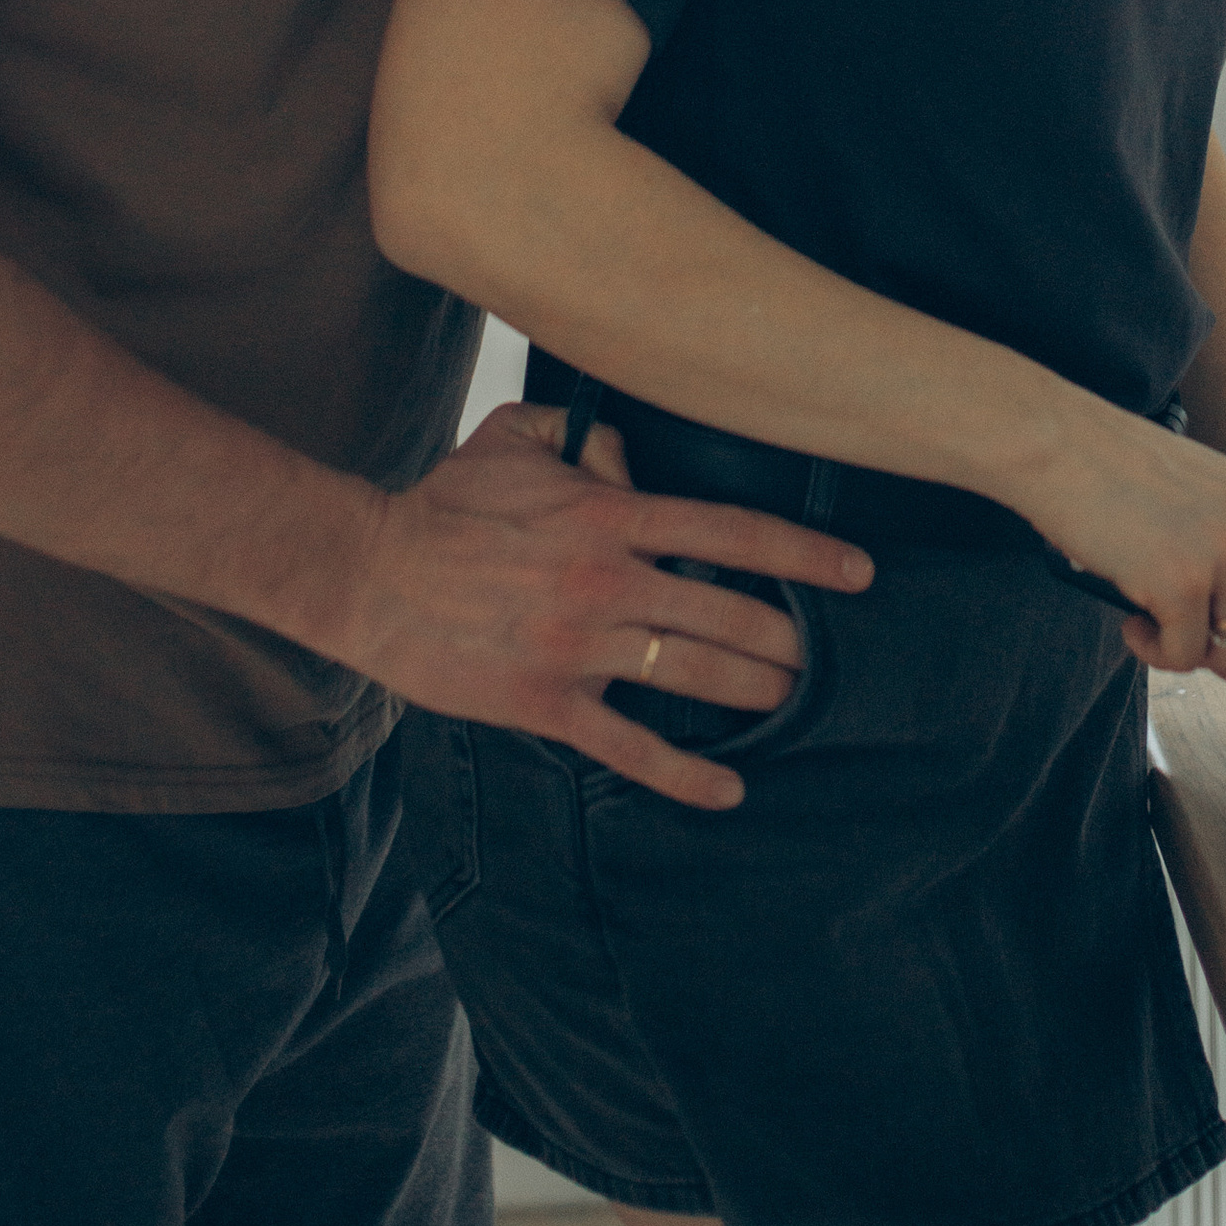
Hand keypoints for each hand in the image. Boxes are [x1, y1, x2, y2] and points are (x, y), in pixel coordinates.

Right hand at [336, 402, 872, 805]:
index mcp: (610, 515)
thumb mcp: (518, 436)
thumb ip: (589, 434)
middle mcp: (608, 581)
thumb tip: (636, 453)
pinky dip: (683, 775)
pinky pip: (628, 746)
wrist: (368, 571)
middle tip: (827, 655)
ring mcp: (579, 646)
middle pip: (729, 614)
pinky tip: (728, 790)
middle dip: (789, 639)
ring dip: (754, 691)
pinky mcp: (546, 701)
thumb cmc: (445, 501)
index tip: (857, 573)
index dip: (804, 554)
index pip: (732, 533)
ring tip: (793, 698)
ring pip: (693, 675)